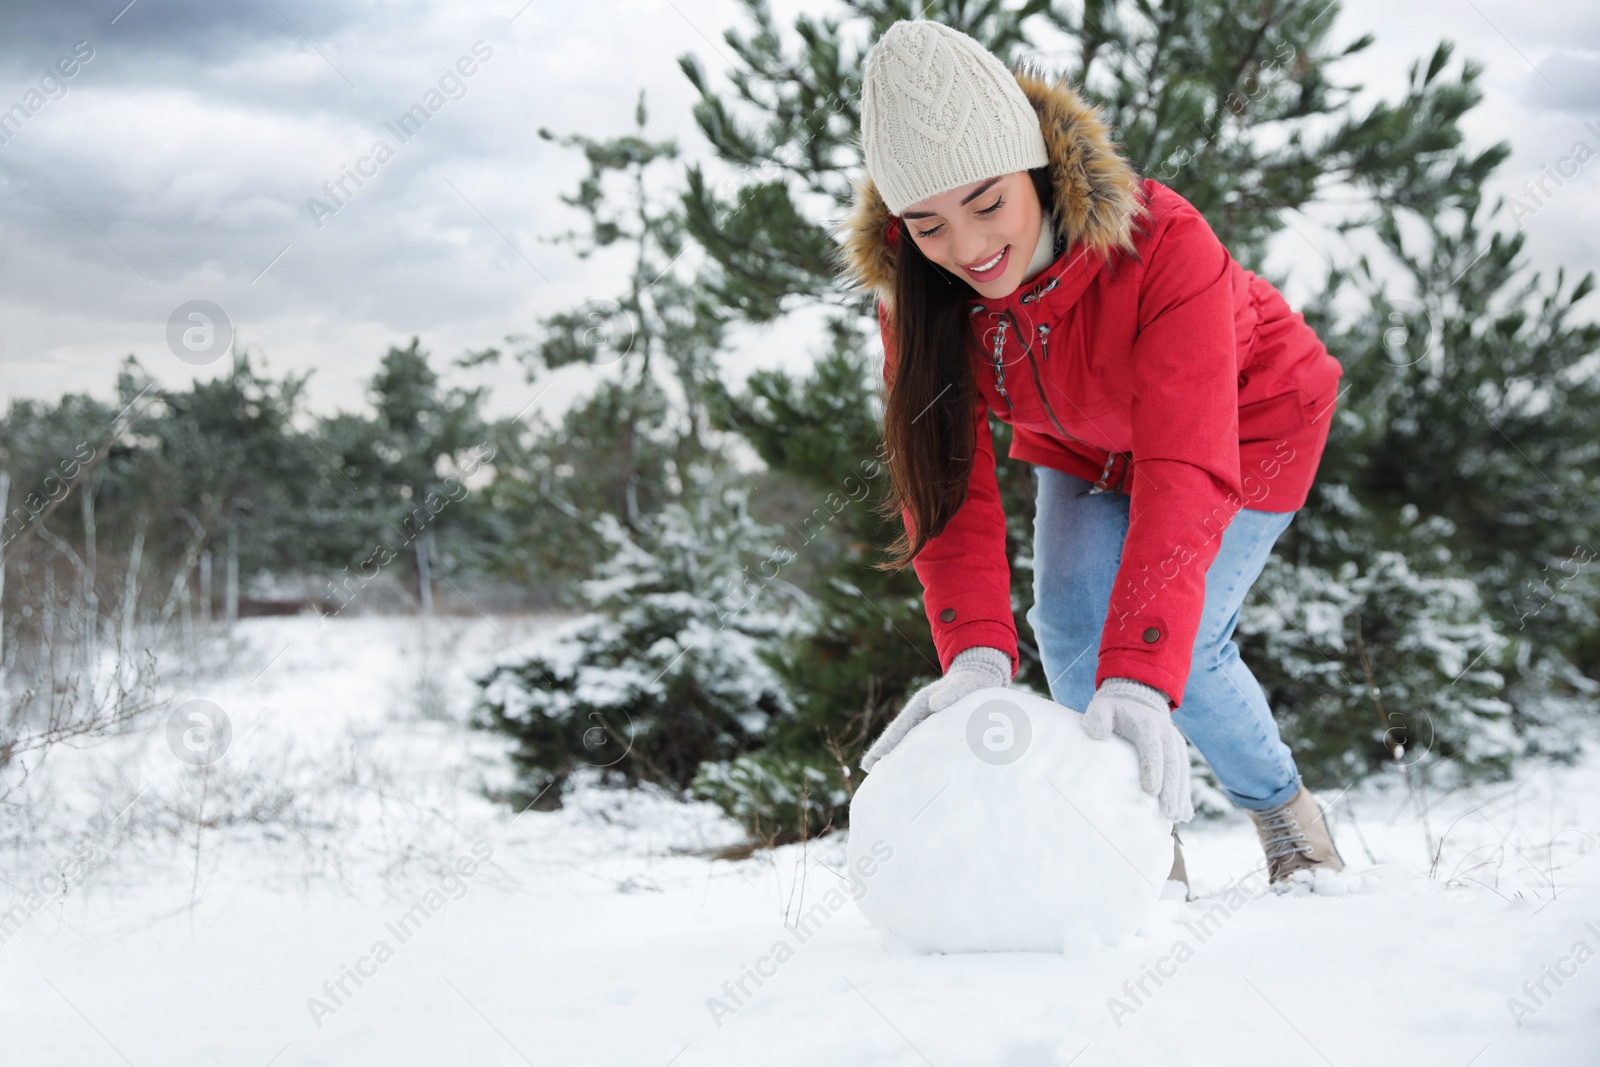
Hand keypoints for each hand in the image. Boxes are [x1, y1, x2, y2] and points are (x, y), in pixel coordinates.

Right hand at [860, 646, 1011, 772]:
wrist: (982, 678)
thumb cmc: (971, 682)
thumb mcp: (962, 684)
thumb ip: (951, 693)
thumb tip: (935, 704)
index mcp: (921, 705)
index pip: (900, 727)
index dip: (887, 742)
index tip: (874, 757)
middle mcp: (921, 716)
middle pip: (899, 737)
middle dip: (883, 752)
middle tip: (867, 768)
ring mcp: (929, 723)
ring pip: (909, 743)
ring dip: (898, 757)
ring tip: (883, 775)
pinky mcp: (941, 730)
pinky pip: (925, 747)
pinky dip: (916, 758)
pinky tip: (915, 772)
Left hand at [1082, 677, 1193, 822]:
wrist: (1137, 701)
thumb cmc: (1114, 710)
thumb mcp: (1102, 708)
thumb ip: (1098, 718)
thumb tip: (1097, 733)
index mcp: (1147, 725)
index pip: (1152, 747)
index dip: (1153, 768)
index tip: (1152, 790)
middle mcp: (1166, 734)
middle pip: (1172, 763)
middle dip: (1171, 788)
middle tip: (1168, 812)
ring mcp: (1175, 745)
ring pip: (1181, 771)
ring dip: (1180, 795)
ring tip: (1176, 817)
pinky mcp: (1178, 754)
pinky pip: (1184, 775)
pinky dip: (1185, 795)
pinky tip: (1185, 814)